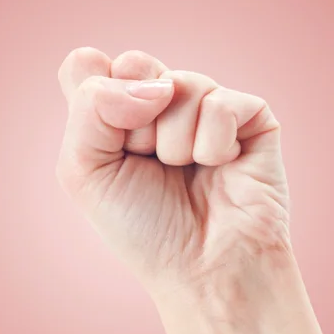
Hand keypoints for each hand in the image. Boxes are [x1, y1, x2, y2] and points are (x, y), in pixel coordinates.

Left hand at [56, 48, 290, 296]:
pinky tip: (220, 166)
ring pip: (179, 83)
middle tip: (147, 160)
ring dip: (174, 143)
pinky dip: (213, 145)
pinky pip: (222, 103)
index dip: (94, 99)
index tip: (109, 144)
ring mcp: (204, 106)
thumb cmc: (143, 227)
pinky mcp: (249, 115)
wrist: (203, 270)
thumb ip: (90, 107)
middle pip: (133, 63)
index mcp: (116, 114)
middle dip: (134, 124)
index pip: (87, 65)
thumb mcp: (85, 171)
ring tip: (185, 170)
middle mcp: (159, 103)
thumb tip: (154, 84)